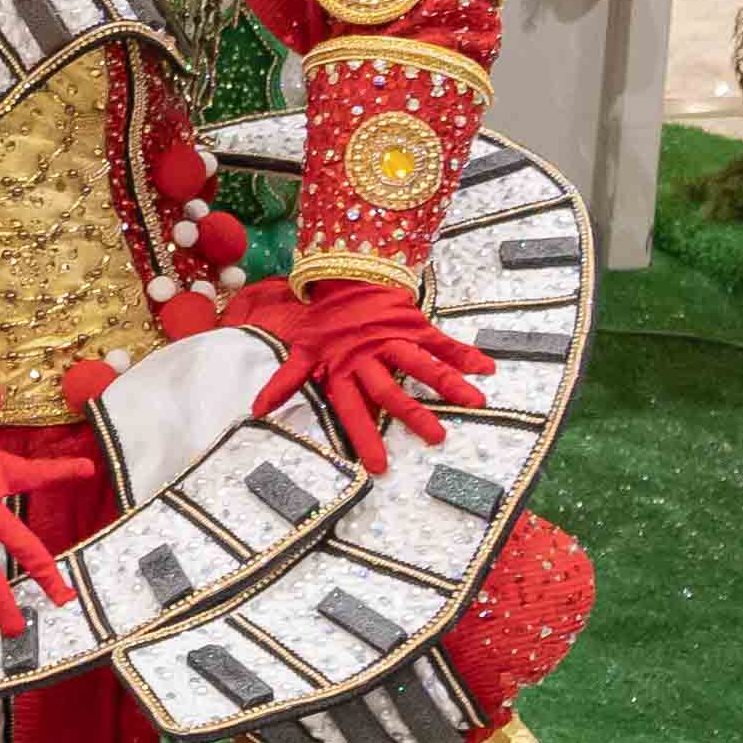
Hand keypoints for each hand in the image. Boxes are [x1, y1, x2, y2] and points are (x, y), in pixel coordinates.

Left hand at [256, 277, 494, 475]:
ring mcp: (395, 340)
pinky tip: (485, 369)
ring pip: (422, 364)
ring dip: (448, 383)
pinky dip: (464, 354)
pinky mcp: (416, 325)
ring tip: (474, 403)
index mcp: (343, 368)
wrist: (347, 275)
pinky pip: (442, 342)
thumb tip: (257, 410)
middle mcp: (370, 357)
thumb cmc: (326, 322)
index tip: (378, 467)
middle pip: (392, 390)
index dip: (363, 437)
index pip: (352, 408)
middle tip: (436, 440)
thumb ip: (285, 382)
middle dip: (413, 415)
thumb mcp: (302, 350)